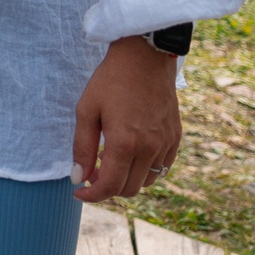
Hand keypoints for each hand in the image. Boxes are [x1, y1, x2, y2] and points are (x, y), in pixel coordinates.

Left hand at [71, 37, 181, 201]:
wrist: (145, 58)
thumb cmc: (110, 81)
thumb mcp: (86, 110)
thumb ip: (82, 148)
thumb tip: (78, 179)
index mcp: (125, 143)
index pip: (110, 187)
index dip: (92, 196)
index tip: (79, 193)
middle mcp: (150, 149)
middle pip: (129, 189)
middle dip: (107, 189)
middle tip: (91, 174)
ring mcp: (166, 144)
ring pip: (147, 181)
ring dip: (126, 179)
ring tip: (109, 160)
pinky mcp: (175, 138)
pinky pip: (162, 167)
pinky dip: (144, 170)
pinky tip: (130, 153)